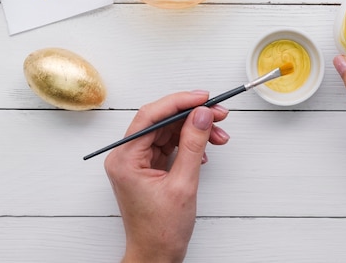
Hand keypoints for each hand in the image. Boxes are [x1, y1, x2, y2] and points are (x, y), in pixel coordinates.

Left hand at [104, 91, 229, 262]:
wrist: (157, 255)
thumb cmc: (161, 230)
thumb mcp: (183, 184)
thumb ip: (194, 145)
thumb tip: (202, 114)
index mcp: (125, 158)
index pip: (151, 116)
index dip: (179, 102)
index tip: (204, 98)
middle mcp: (127, 156)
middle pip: (161, 121)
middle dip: (192, 115)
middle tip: (219, 113)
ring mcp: (138, 161)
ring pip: (169, 131)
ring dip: (195, 130)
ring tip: (219, 135)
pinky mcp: (150, 167)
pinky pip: (171, 145)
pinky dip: (190, 143)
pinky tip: (207, 149)